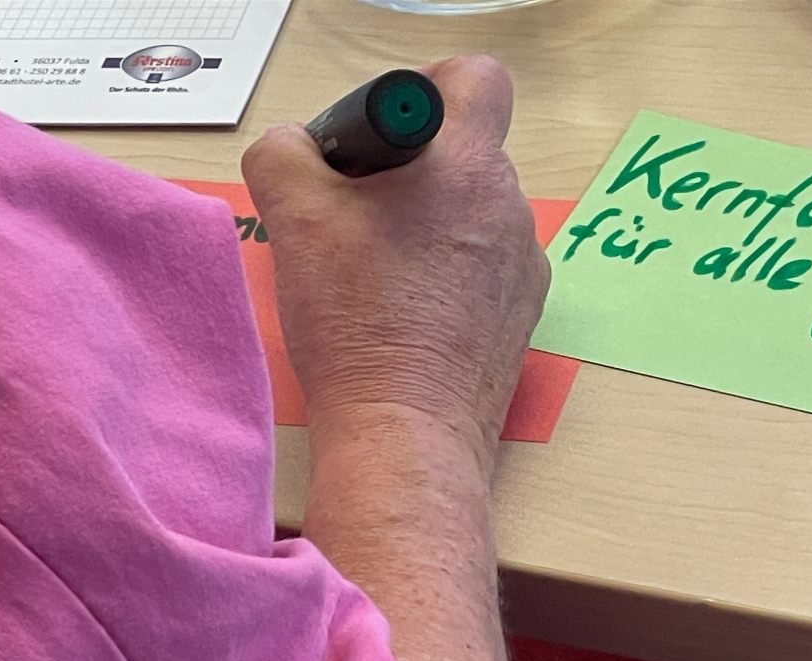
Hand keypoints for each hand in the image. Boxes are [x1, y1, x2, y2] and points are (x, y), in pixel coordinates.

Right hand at [241, 55, 548, 463]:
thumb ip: (285, 154)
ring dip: (429, 223)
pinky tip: (406, 309)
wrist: (408, 431)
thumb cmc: (357, 322)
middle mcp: (511, 207)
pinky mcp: (524, 312)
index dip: (425, 88)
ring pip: (472, 212)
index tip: (383, 134)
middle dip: (411, 168)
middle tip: (358, 212)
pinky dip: (448, 272)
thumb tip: (294, 147)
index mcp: (469, 165)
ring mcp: (526, 264)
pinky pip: (484, 265)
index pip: (476, 79)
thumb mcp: (295, 220)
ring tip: (377, 271)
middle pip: (465, 151)